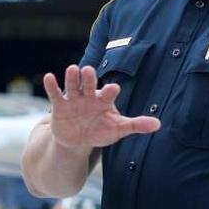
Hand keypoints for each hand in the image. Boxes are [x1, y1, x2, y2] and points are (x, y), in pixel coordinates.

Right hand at [43, 65, 160, 149]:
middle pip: (89, 84)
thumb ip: (136, 125)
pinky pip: (55, 94)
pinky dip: (52, 86)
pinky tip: (49, 77)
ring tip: (71, 69)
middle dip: (89, 78)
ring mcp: (74, 99)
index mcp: (104, 100)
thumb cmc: (101, 130)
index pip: (108, 93)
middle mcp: (89, 96)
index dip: (110, 90)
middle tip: (88, 70)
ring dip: (72, 78)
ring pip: (73, 85)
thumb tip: (158, 125)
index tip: (114, 88)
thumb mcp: (118, 129)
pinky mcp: (60, 105)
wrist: (78, 139)